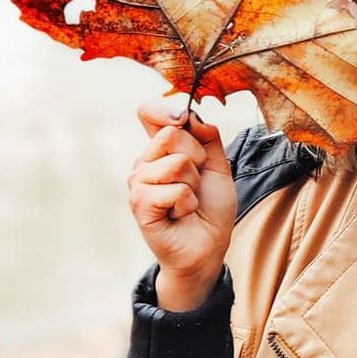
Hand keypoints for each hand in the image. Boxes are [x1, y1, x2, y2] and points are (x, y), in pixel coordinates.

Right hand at [128, 95, 236, 302]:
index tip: (183, 119)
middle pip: (172, 133)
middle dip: (198, 158)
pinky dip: (188, 204)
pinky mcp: (139, 203)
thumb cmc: (209, 209)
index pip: (149, 112)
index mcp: (159, 149)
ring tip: (188, 202)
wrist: (208, 247)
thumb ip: (208, 137)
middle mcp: (144, 162)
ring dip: (195, 186)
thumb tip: (191, 116)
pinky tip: (180, 215)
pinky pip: (175, 190)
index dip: (167, 110)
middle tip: (196, 183)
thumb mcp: (218, 166)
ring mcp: (138, 182)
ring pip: (178, 163)